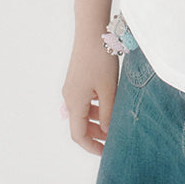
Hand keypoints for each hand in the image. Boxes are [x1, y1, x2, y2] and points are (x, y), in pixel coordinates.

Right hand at [62, 35, 118, 155]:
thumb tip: (109, 134)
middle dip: (96, 135)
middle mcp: (69, 97)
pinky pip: (85, 100)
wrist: (92, 30)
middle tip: (114, 139)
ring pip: (83, 112)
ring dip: (97, 120)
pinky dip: (96, 107)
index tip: (106, 153)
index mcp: (74, 102)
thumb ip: (109, 114)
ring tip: (115, 121)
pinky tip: (110, 103)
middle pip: (80, 124)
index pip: (78, 135)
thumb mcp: (109, 90)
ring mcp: (72, 87)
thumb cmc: (101, 59)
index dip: (91, 147)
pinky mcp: (77, 78)